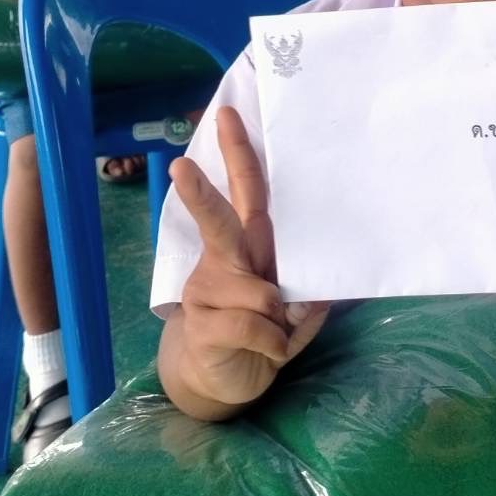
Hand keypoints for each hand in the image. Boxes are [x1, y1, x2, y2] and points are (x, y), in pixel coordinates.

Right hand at [172, 109, 328, 409]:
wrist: (223, 381)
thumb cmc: (261, 331)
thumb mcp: (295, 312)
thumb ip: (307, 296)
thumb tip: (313, 293)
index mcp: (247, 244)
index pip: (246, 192)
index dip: (238, 153)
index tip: (227, 115)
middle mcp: (223, 260)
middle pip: (219, 220)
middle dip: (202, 193)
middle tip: (181, 166)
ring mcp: (206, 292)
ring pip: (260, 292)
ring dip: (281, 320)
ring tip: (277, 334)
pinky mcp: (203, 327)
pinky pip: (255, 327)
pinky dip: (275, 344)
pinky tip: (270, 352)